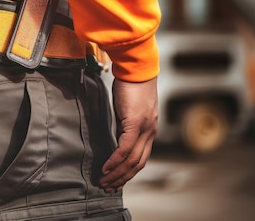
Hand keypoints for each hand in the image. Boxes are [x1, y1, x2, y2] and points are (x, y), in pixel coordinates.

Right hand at [100, 77, 157, 191]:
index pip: (141, 157)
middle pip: (138, 164)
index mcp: (150, 129)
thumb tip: (117, 133)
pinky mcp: (135, 123)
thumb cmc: (132, 83)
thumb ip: (126, 122)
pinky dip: (115, 161)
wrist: (137, 67)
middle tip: (108, 186)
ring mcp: (144, 129)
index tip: (116, 179)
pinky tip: (106, 167)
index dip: (128, 171)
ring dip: (117, 173)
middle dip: (122, 178)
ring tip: (104, 180)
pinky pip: (124, 149)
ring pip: (132, 160)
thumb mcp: (130, 108)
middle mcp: (150, 132)